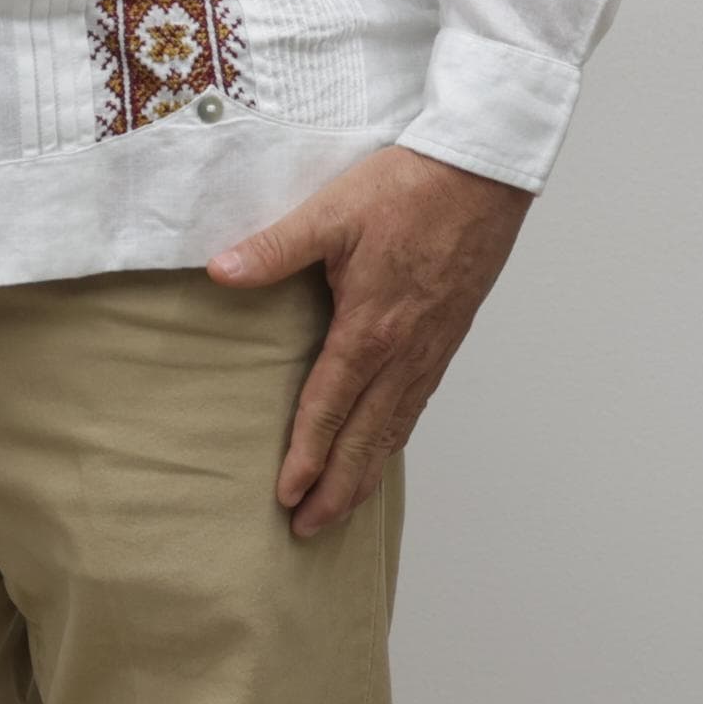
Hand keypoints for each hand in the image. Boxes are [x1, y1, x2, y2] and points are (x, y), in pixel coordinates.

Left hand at [210, 144, 533, 537]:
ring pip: (396, 428)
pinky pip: (417, 404)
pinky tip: (383, 446)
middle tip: (310, 530)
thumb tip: (221, 272)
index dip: (307, 456)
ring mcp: (432, 349)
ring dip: (367, 472)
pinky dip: (396, 439)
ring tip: (342, 506)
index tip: (287, 497)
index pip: (330, 408)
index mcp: (372, 328)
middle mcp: (406, 352)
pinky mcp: (448, 337)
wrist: (481, 174)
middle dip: (338, 488)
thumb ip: (275, 247)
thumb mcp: (331, 211)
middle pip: (367, 438)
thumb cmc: (407, 188)